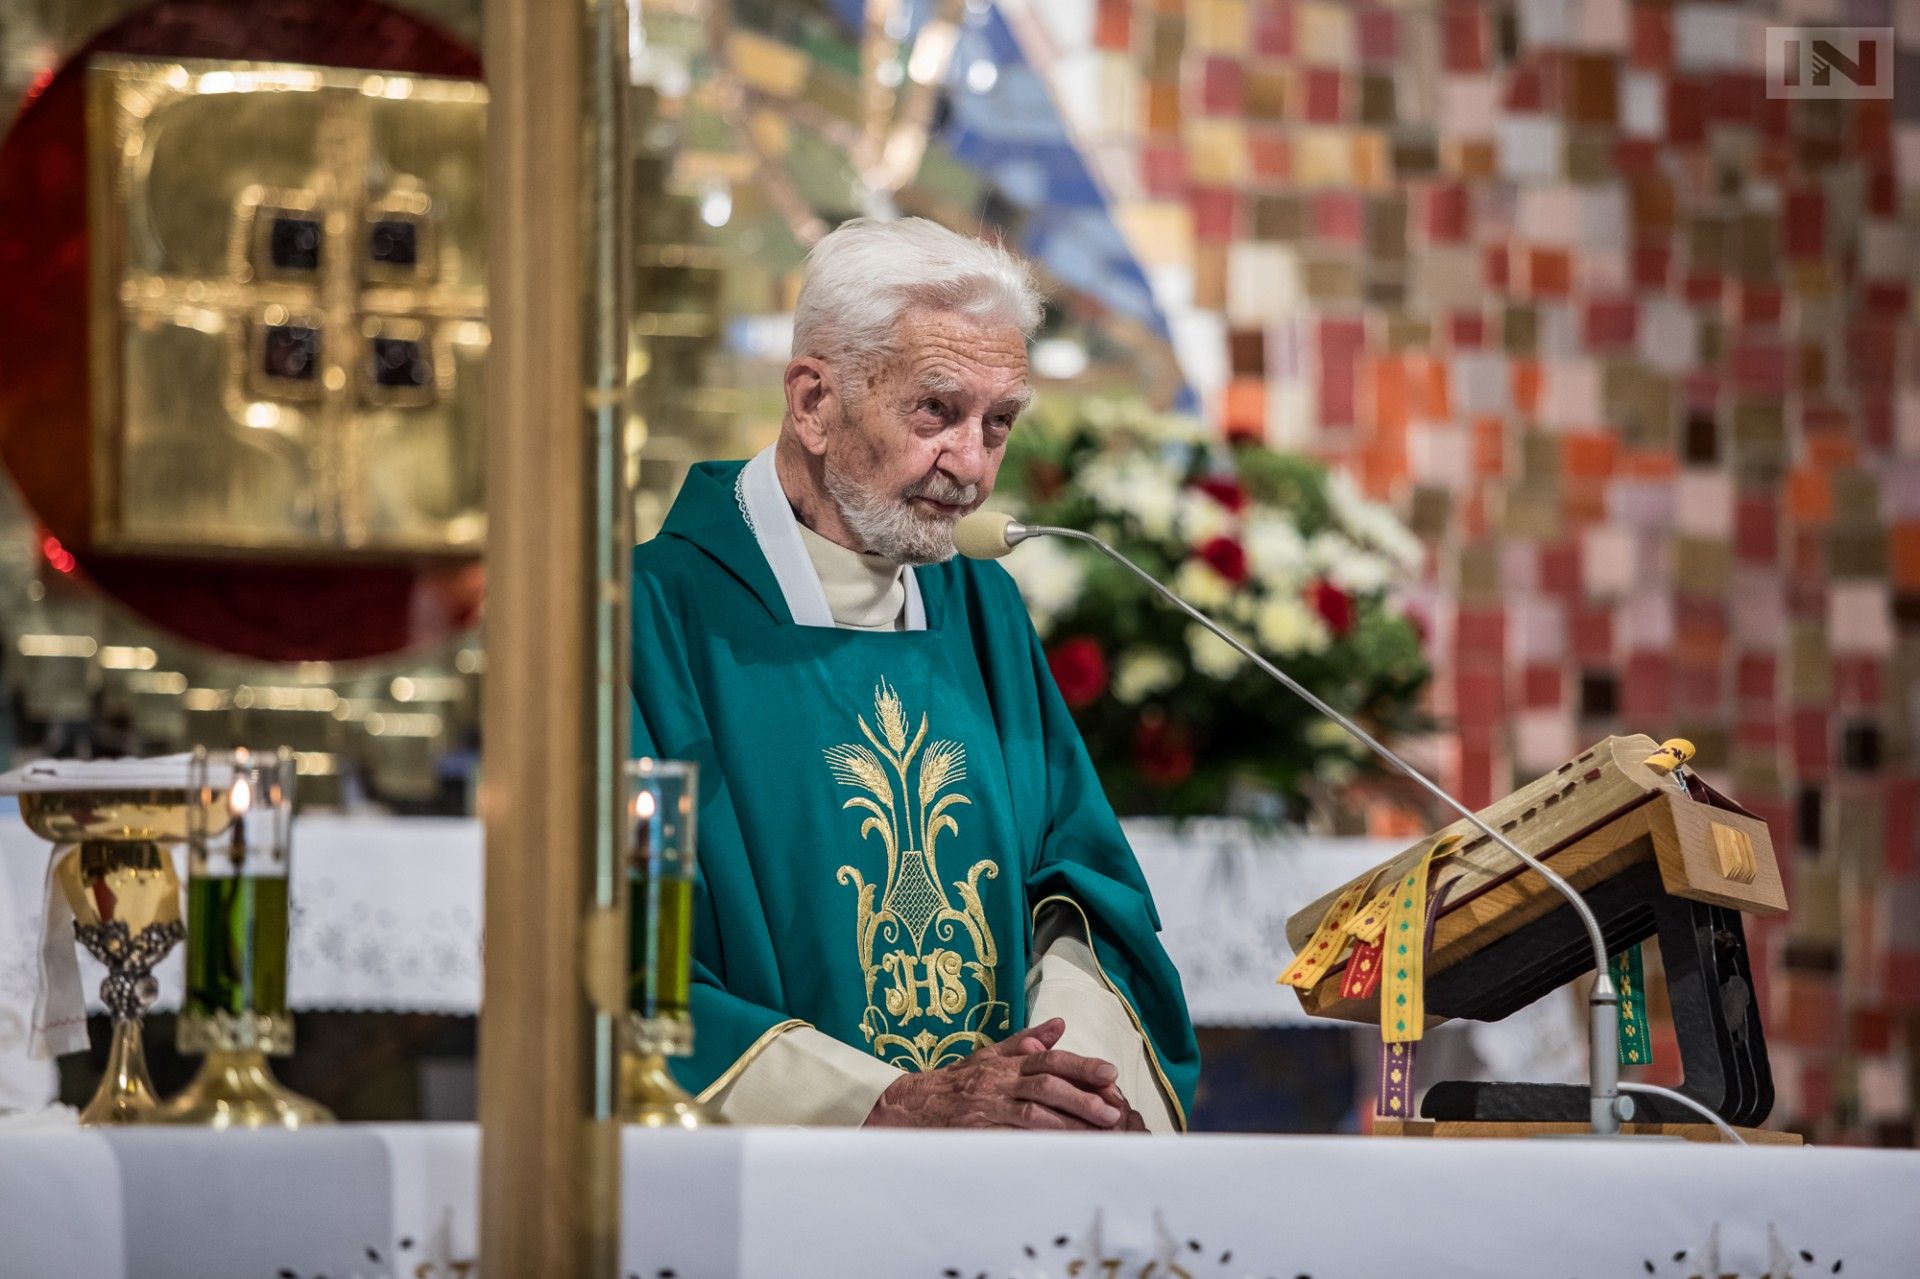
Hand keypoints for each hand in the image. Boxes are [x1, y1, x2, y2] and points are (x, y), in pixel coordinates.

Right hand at [863, 1017, 1127, 1129]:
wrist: (909, 1107)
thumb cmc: (955, 1082)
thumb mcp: (989, 1055)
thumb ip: (1026, 1041)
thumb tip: (1060, 1024)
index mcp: (1005, 1063)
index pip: (1049, 1059)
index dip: (1081, 1065)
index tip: (1110, 1074)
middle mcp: (998, 1083)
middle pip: (1046, 1086)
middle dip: (1082, 1097)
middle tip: (1113, 1110)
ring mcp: (987, 1110)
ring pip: (1033, 1114)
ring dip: (1068, 1123)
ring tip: (1098, 1133)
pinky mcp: (977, 1135)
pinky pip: (1011, 1141)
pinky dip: (1038, 1145)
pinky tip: (1061, 1151)